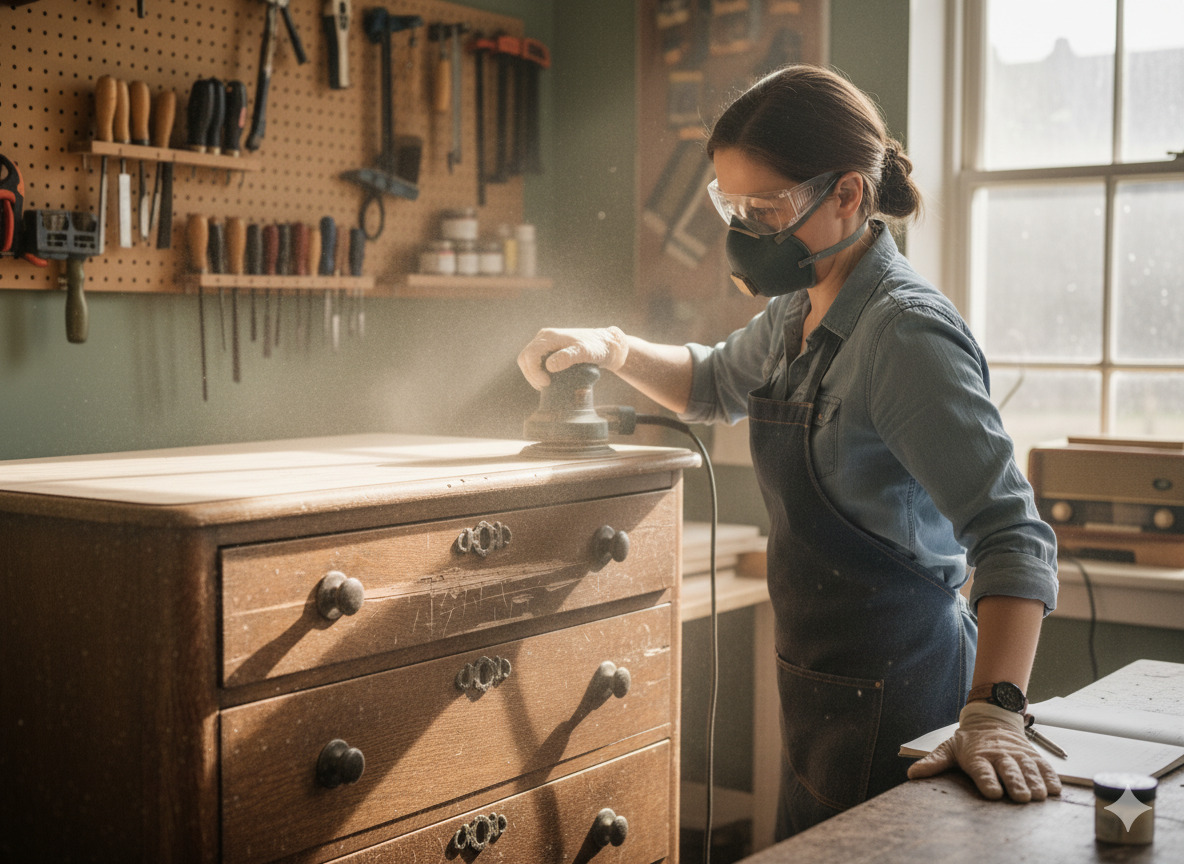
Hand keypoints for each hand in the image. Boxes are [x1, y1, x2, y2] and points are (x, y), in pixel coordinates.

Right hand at [517, 327, 628, 389]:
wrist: (607, 345)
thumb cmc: (597, 348)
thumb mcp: (585, 353)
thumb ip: (568, 357)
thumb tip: (549, 366)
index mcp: (549, 337)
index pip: (529, 355)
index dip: (533, 372)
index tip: (546, 384)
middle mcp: (545, 338)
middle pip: (525, 358)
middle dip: (531, 375)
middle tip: (545, 387)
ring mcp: (547, 343)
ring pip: (528, 361)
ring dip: (533, 375)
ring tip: (547, 386)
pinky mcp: (550, 350)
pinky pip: (537, 362)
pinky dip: (538, 373)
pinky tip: (549, 381)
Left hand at [907, 702, 1062, 801]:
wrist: (990, 719)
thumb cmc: (968, 741)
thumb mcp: (948, 748)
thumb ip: (933, 762)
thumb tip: (912, 774)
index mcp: (977, 756)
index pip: (982, 770)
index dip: (987, 781)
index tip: (992, 793)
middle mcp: (998, 755)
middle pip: (1008, 770)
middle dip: (1014, 783)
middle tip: (1021, 797)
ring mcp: (1017, 755)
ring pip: (1028, 769)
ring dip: (1034, 782)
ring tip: (1038, 796)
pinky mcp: (1032, 756)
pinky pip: (1043, 767)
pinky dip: (1050, 777)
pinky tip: (1054, 790)